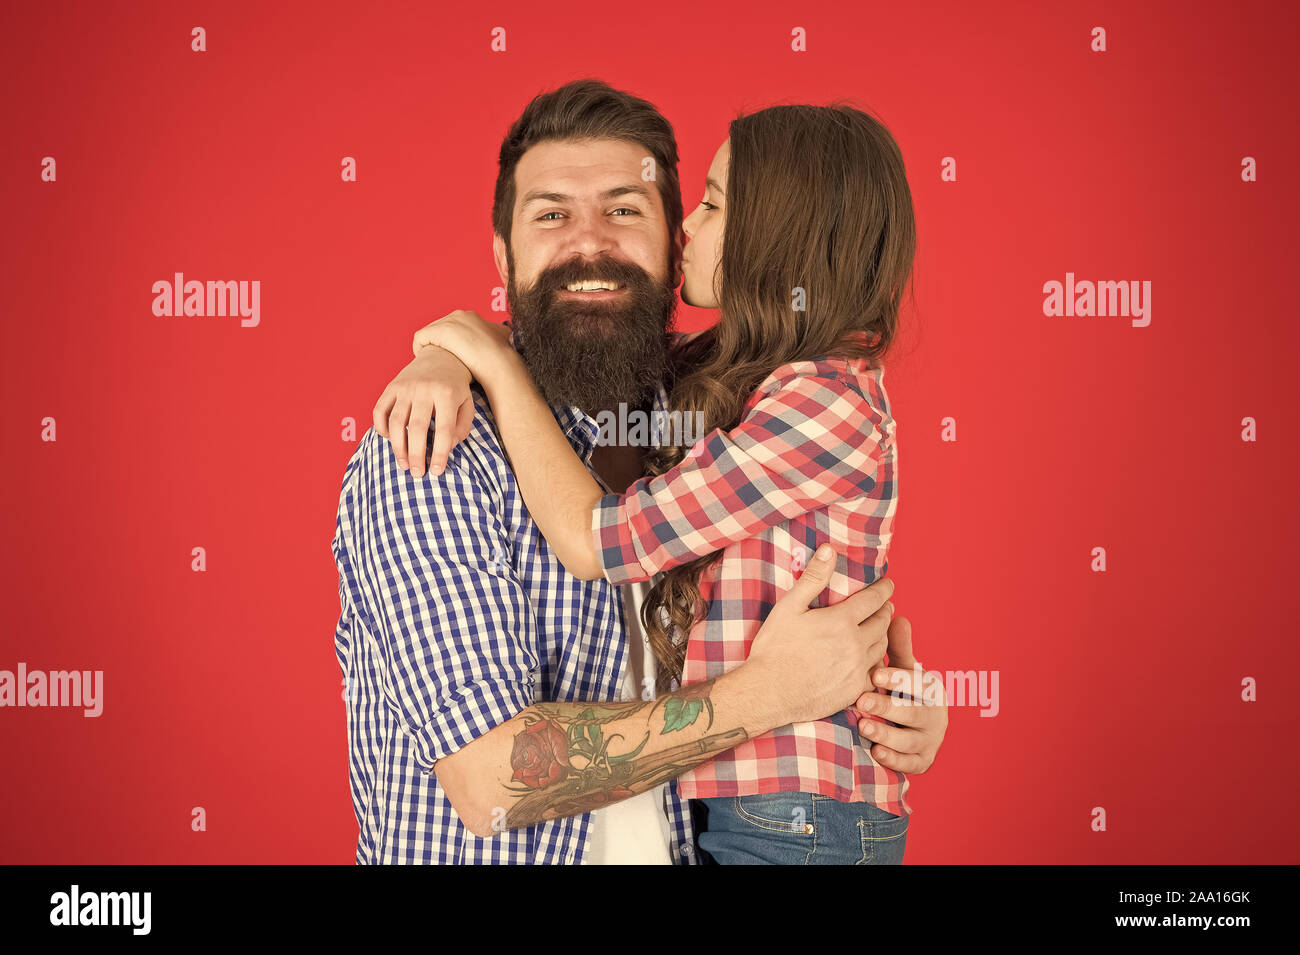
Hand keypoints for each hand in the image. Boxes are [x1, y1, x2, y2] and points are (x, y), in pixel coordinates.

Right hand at [372, 346, 474, 477]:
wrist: (441, 355)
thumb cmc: (455, 387)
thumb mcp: (468, 404)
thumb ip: (462, 427)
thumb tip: (447, 447)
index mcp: (447, 394)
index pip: (444, 429)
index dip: (440, 453)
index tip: (436, 471)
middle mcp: (425, 389)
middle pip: (417, 428)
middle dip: (416, 455)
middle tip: (417, 474)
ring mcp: (405, 387)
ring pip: (396, 421)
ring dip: (398, 447)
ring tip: (404, 464)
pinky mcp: (391, 386)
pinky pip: (379, 410)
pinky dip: (381, 428)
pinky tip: (389, 439)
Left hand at [411, 309, 513, 378]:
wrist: (500, 362)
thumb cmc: (503, 358)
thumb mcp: (503, 338)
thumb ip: (497, 334)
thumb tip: (505, 336)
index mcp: (471, 316)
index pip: (452, 326)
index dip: (449, 342)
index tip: (450, 356)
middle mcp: (460, 314)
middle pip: (439, 328)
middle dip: (438, 344)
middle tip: (440, 360)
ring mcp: (450, 321)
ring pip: (429, 333)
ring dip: (430, 347)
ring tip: (432, 362)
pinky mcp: (441, 331)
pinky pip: (420, 338)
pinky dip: (419, 348)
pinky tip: (424, 360)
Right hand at [745, 544, 894, 727]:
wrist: (768, 693)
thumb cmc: (774, 649)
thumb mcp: (789, 607)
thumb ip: (813, 578)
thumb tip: (830, 550)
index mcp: (841, 621)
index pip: (874, 599)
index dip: (884, 589)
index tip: (888, 584)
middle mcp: (855, 644)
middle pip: (883, 622)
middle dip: (885, 610)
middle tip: (883, 605)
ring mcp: (857, 669)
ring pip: (882, 647)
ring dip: (883, 634)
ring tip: (878, 628)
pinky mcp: (854, 690)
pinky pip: (876, 673)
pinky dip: (877, 662)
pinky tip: (869, 659)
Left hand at [853, 616, 948, 773]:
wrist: (918, 728)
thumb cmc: (905, 692)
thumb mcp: (904, 671)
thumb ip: (900, 648)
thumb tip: (896, 617)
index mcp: (930, 689)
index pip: (917, 683)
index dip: (898, 678)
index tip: (876, 674)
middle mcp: (934, 715)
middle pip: (913, 711)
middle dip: (887, 706)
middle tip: (861, 701)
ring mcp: (928, 740)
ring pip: (909, 740)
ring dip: (887, 733)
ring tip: (863, 726)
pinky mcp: (921, 761)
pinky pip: (910, 764)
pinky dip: (895, 760)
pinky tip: (877, 753)